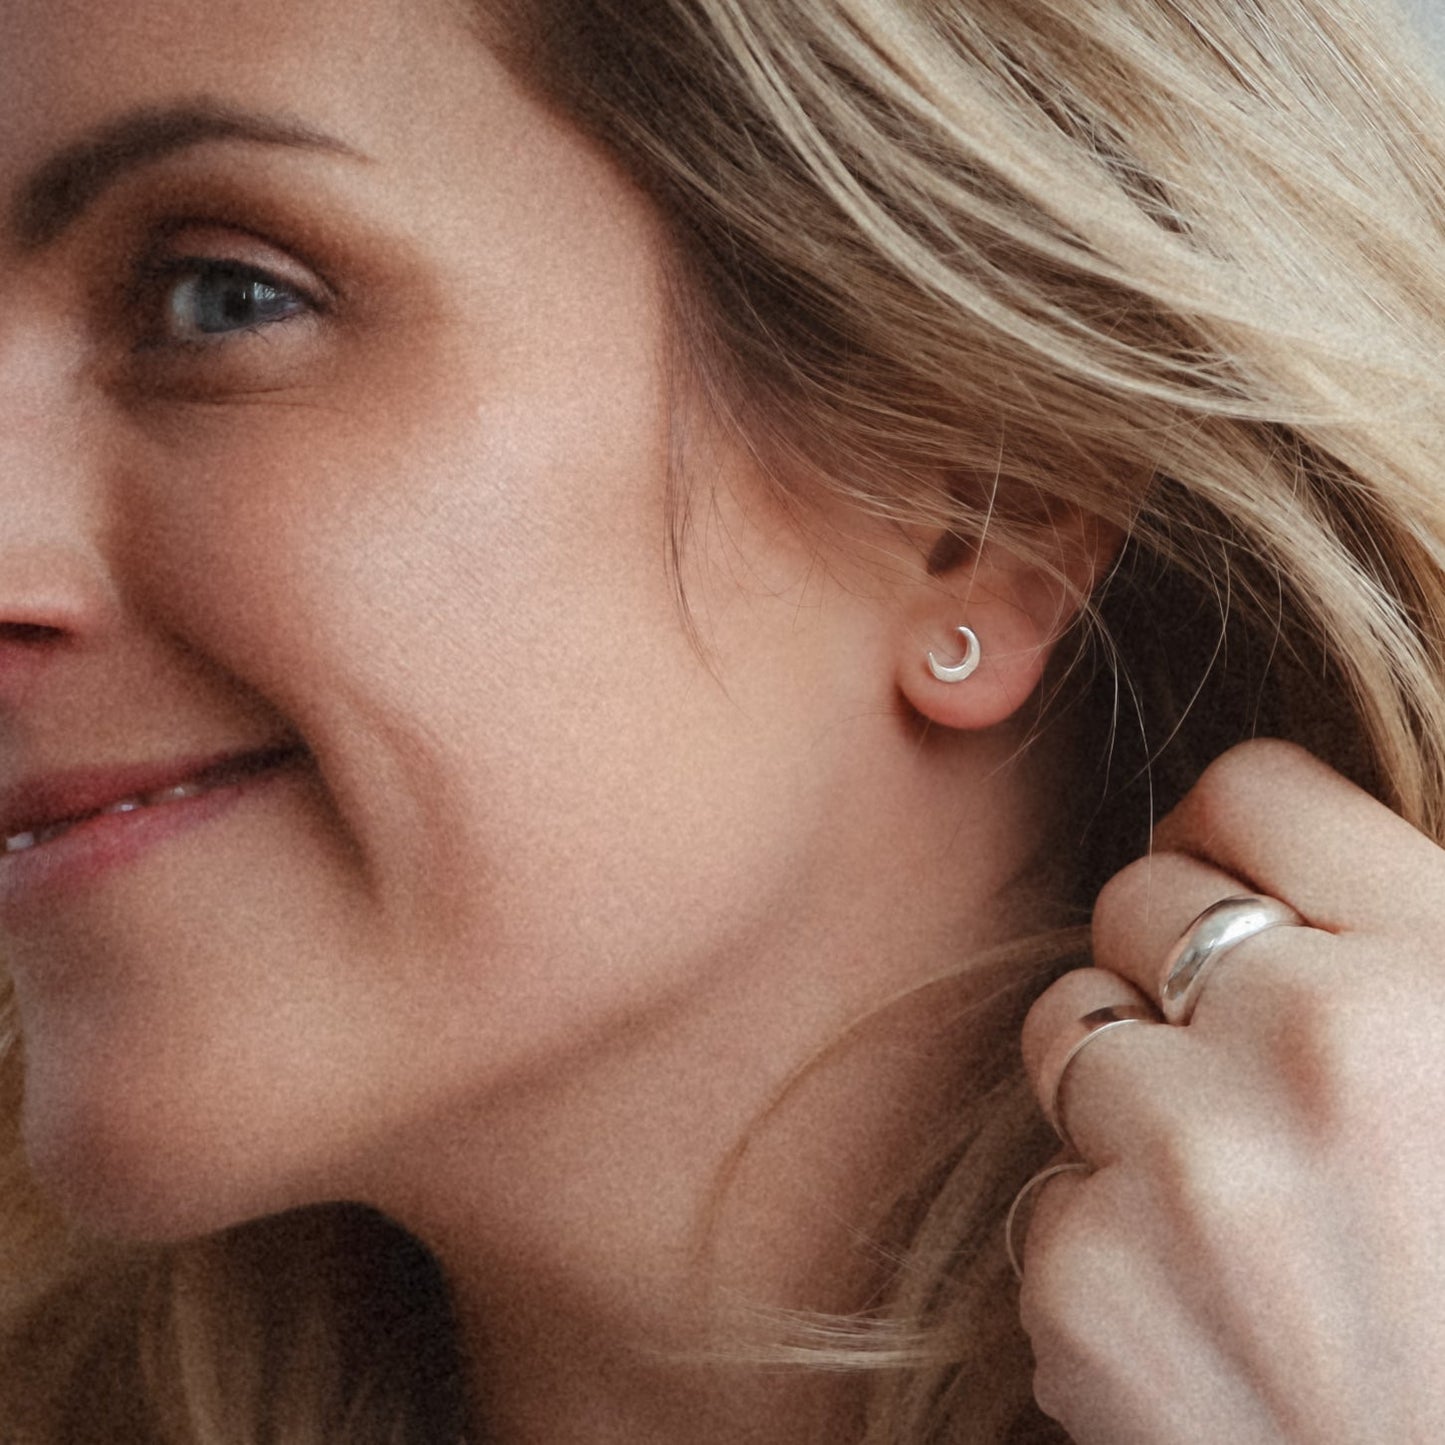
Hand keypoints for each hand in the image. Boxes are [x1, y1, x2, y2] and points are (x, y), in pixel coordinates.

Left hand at [1016, 740, 1444, 1443]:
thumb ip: (1397, 951)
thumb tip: (1254, 872)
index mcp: (1442, 974)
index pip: (1255, 788)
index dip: (1236, 837)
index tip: (1242, 896)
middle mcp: (1318, 1049)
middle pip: (1139, 895)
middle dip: (1175, 971)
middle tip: (1246, 1076)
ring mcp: (1190, 1164)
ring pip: (1067, 1026)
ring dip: (1122, 1094)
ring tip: (1228, 1198)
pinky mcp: (1087, 1279)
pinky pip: (1047, 1187)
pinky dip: (1105, 1238)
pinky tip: (1204, 1316)